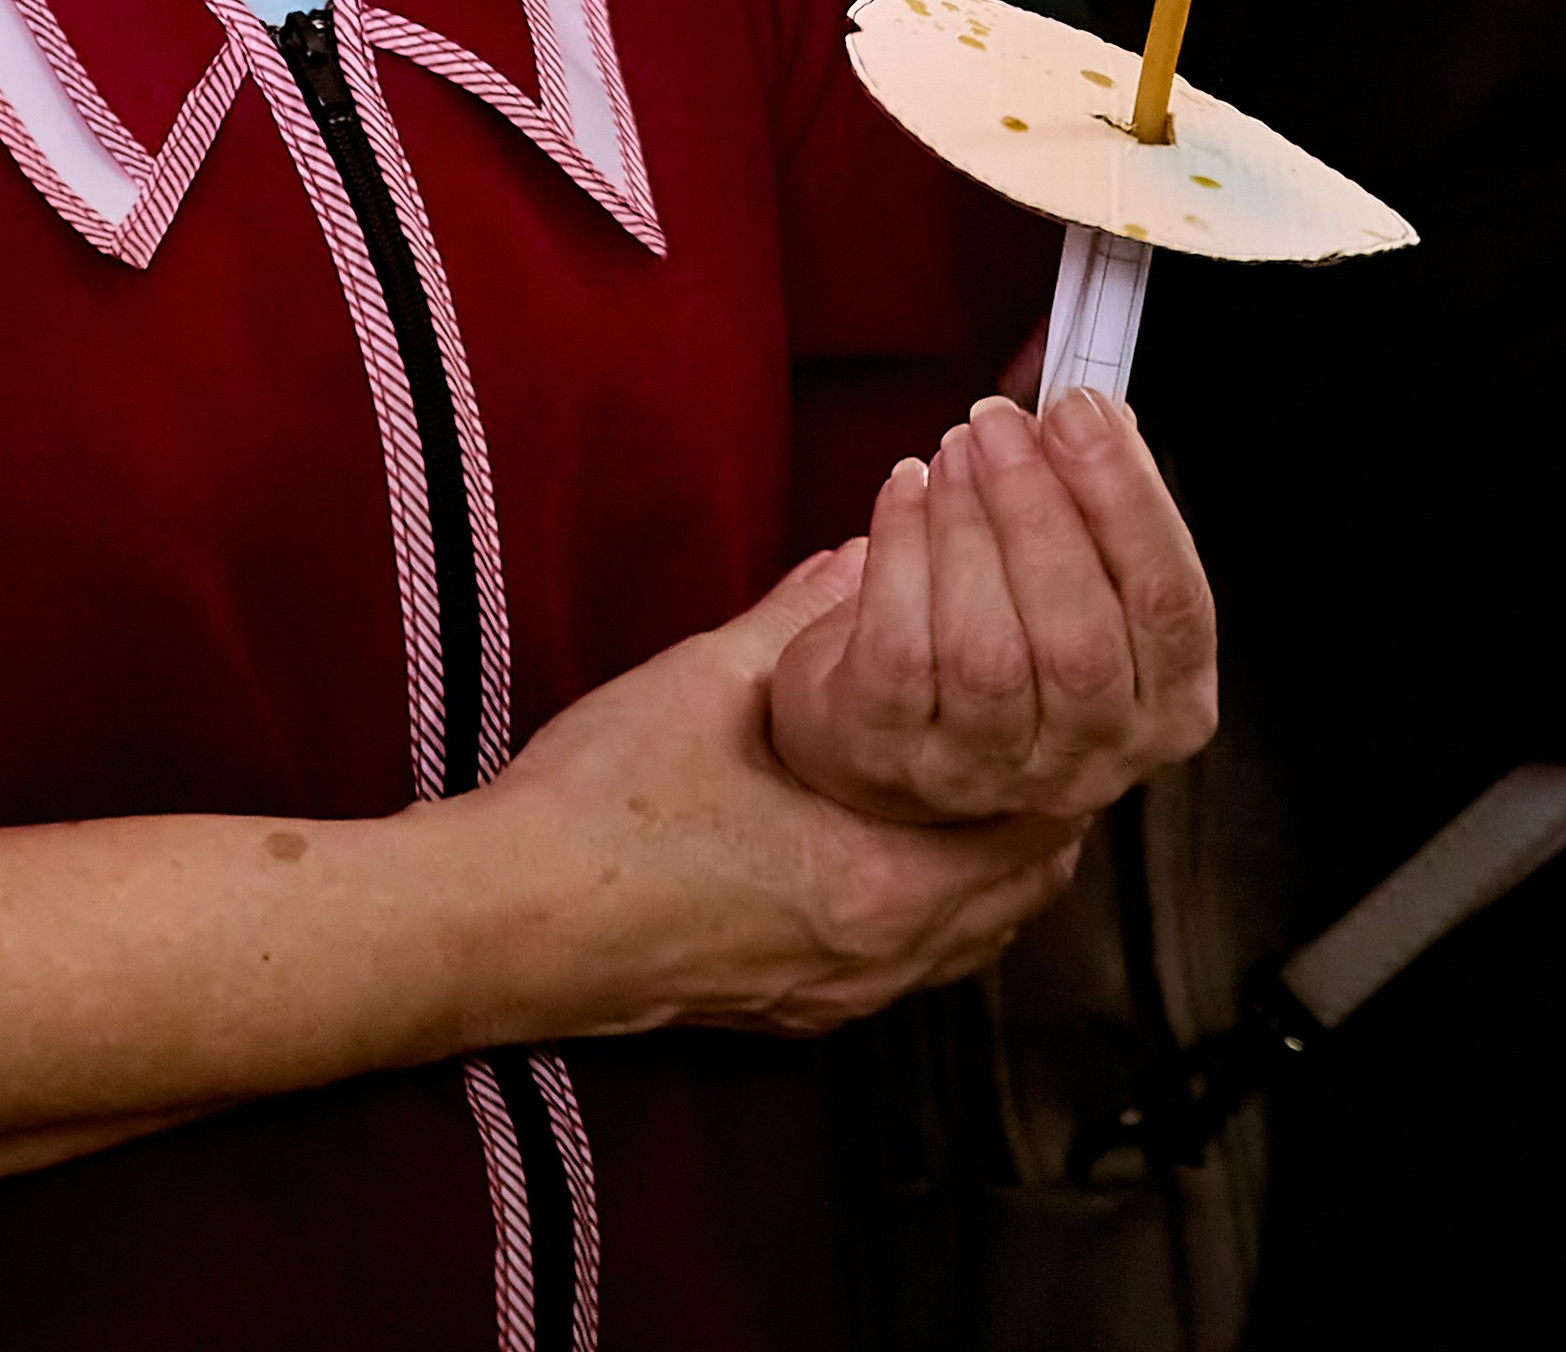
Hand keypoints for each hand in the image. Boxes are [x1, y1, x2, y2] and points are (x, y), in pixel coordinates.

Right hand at [476, 545, 1082, 1044]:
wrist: (506, 921)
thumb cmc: (597, 812)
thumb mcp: (708, 680)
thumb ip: (799, 619)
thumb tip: (858, 556)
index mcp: (879, 884)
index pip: (1033, 827)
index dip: (1057, 752)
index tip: (1059, 689)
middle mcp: (877, 959)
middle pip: (1019, 891)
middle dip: (1038, 805)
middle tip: (1037, 719)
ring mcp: (837, 997)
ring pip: (968, 933)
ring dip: (989, 858)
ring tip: (982, 775)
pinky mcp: (793, 1009)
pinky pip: (910, 958)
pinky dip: (935, 901)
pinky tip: (901, 843)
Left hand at [766, 389, 1217, 828]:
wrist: (893, 733)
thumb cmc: (1004, 635)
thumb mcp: (1076, 579)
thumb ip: (1098, 504)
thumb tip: (1090, 414)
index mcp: (1164, 706)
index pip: (1173, 606)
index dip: (1127, 499)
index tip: (1080, 410)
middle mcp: (1088, 758)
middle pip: (1081, 640)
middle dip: (1036, 509)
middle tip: (996, 424)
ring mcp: (988, 770)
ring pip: (988, 651)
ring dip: (967, 526)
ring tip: (952, 454)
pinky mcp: (893, 755)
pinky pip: (900, 651)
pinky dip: (901, 552)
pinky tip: (904, 491)